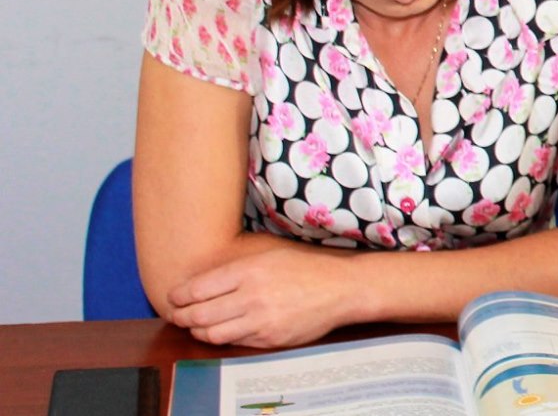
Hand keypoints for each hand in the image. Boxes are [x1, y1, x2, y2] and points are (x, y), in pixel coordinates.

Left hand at [164, 247, 364, 347]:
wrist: (342, 288)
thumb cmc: (305, 268)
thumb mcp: (269, 255)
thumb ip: (235, 269)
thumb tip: (199, 284)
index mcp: (249, 271)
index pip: (197, 289)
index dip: (178, 296)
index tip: (174, 298)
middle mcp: (252, 296)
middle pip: (198, 314)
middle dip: (181, 317)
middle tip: (178, 315)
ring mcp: (261, 320)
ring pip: (212, 334)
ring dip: (198, 331)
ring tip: (198, 325)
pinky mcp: (270, 339)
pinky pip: (235, 342)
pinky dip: (223, 337)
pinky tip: (224, 330)